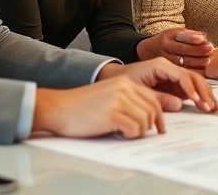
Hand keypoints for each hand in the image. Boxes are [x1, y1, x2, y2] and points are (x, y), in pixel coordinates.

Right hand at [31, 77, 165, 138]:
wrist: (58, 107)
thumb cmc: (79, 106)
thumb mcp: (108, 95)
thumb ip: (127, 100)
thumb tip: (147, 116)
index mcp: (125, 82)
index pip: (153, 99)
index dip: (159, 116)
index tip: (159, 127)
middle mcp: (124, 88)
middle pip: (153, 110)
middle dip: (151, 125)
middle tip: (143, 134)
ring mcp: (119, 100)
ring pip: (145, 121)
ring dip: (138, 131)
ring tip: (125, 133)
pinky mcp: (112, 114)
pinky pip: (134, 129)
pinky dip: (130, 135)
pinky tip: (119, 134)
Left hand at [98, 58, 217, 112]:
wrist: (115, 79)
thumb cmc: (123, 82)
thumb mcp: (139, 91)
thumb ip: (159, 98)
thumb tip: (179, 104)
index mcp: (161, 65)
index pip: (182, 76)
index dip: (191, 89)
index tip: (198, 102)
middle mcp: (170, 68)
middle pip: (193, 77)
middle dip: (204, 92)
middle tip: (210, 107)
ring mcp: (174, 75)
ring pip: (195, 82)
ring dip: (206, 94)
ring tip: (214, 107)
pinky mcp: (174, 83)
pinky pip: (191, 88)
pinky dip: (200, 96)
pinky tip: (207, 105)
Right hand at [136, 28, 214, 67]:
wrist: (150, 51)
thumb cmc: (168, 40)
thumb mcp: (175, 32)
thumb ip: (189, 34)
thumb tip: (203, 37)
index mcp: (168, 38)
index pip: (182, 39)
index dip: (193, 39)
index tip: (204, 39)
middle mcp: (166, 50)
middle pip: (184, 51)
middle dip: (199, 51)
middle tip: (210, 49)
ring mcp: (167, 61)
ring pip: (184, 63)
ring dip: (198, 61)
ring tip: (208, 59)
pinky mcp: (169, 71)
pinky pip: (183, 72)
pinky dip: (194, 70)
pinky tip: (202, 67)